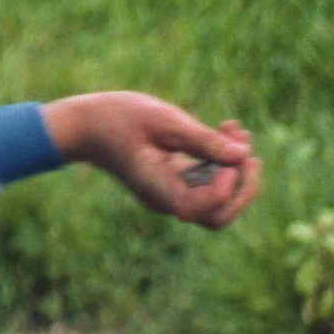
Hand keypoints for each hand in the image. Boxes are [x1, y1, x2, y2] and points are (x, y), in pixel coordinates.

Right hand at [43, 93, 259, 226]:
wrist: (84, 124)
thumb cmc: (115, 118)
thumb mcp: (162, 120)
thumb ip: (203, 139)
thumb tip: (243, 155)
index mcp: (156, 189)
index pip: (201, 209)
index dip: (224, 189)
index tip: (229, 157)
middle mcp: (166, 199)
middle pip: (217, 215)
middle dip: (242, 187)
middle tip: (250, 153)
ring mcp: (170, 193)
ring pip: (218, 201)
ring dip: (236, 170)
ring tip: (236, 130)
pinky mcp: (174, 181)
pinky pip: (208, 182)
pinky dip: (223, 161)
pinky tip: (226, 130)